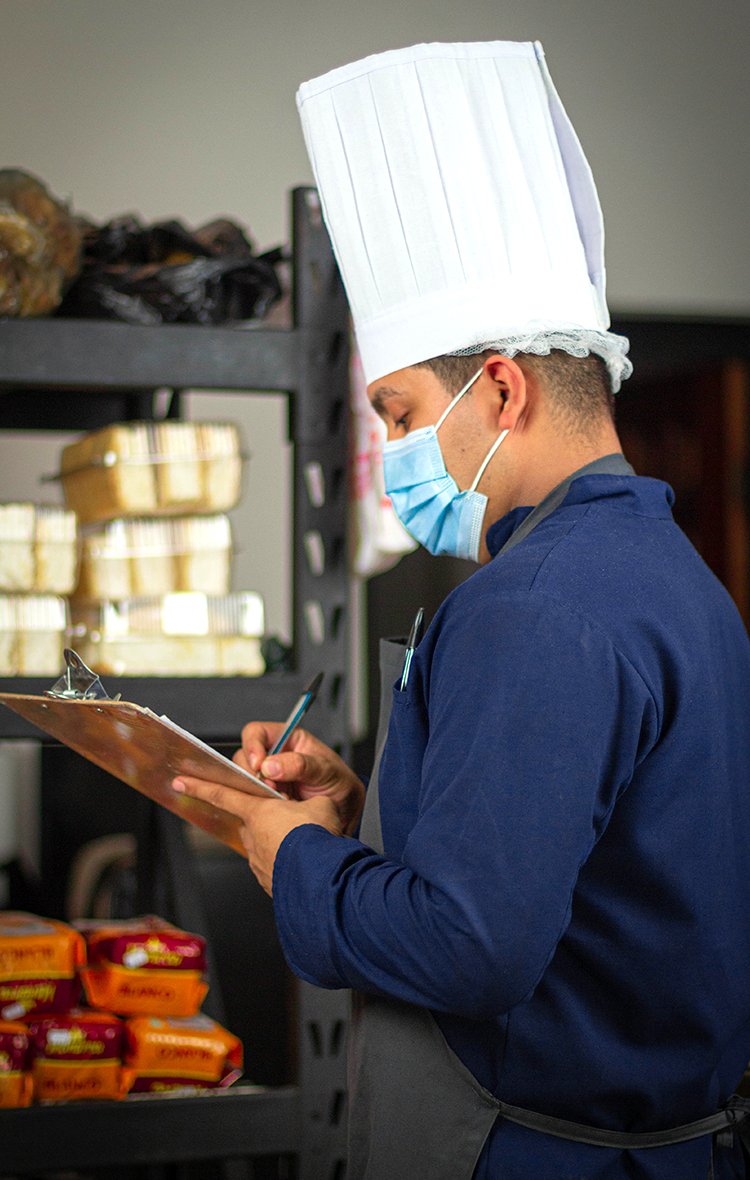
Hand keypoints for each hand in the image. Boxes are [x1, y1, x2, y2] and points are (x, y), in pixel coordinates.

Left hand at [171, 777, 340, 895]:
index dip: (200, 786)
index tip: (180, 782)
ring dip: (279, 842)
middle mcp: (252, 836)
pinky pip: (275, 865)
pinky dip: (286, 862)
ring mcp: (258, 861)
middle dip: (267, 819)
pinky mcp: (268, 880)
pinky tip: (304, 862)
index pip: (222, 794)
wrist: (321, 879)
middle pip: (252, 821)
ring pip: (265, 844)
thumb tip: (314, 806)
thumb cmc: (317, 837)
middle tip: (292, 820)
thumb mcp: (321, 805)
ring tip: (306, 843)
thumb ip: (310, 800)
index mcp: (258, 812)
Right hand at [238, 721, 364, 835]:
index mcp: (286, 739)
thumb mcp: (326, 770)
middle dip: (253, 775)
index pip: (256, 733)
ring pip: (243, 781)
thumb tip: (270, 765)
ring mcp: (267, 779)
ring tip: (280, 800)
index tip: (258, 764)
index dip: (252, 746)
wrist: (345, 810)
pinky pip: (249, 800)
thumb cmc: (339, 782)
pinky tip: (275, 810)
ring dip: (256, 793)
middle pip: (243, 758)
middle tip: (271, 788)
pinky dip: (258, 807)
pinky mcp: (264, 800)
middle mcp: (273, 757)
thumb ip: (301, 764)